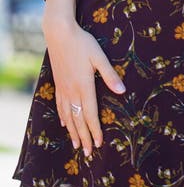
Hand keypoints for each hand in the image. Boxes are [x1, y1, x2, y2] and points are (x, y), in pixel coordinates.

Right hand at [44, 18, 125, 156]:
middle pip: (78, 119)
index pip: (90, 114)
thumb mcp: (99, 57)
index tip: (99, 144)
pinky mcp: (58, 84)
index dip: (95, 130)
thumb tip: (122, 90)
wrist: (59, 34)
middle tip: (88, 153)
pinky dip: (63, 117)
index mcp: (84, 86)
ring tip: (76, 145)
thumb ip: (110, 75)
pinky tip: (64, 123)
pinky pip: (60, 106)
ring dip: (73, 132)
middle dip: (84, 137)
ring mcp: (63, 88)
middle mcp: (72, 91)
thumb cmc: (82, 43)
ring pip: (68, 116)